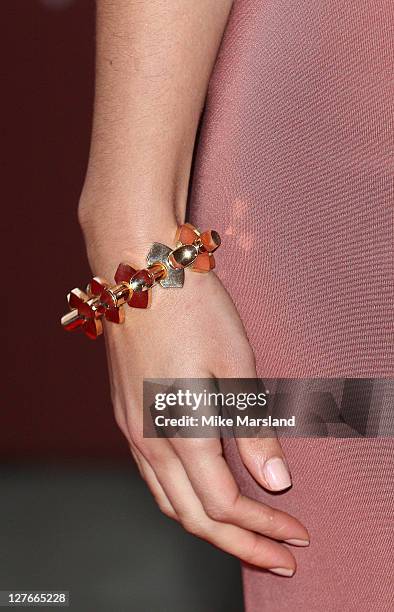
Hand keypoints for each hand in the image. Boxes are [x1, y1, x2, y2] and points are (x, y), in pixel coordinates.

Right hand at [96, 246, 308, 576]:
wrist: (139, 267)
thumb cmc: (192, 308)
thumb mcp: (236, 364)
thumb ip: (252, 430)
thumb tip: (274, 483)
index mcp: (181, 429)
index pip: (226, 504)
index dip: (264, 527)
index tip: (298, 535)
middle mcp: (148, 438)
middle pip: (193, 516)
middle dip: (239, 543)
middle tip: (278, 556)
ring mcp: (131, 427)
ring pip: (168, 500)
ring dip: (208, 525)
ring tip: (244, 534)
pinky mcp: (125, 413)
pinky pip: (153, 475)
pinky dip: (183, 498)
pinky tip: (202, 491)